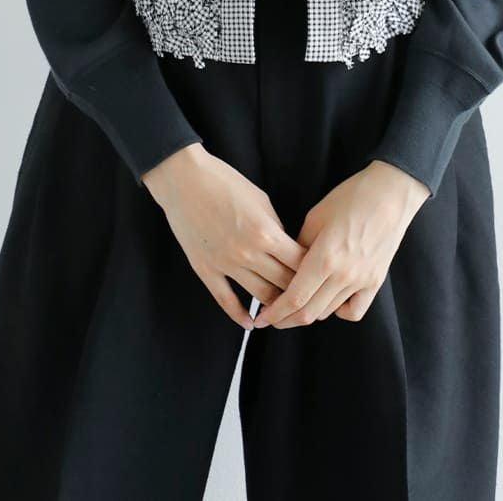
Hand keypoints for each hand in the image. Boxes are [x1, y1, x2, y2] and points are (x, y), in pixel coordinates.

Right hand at [142, 143, 306, 331]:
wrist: (184, 179)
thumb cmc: (224, 182)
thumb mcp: (260, 199)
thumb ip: (275, 227)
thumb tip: (285, 248)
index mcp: (266, 232)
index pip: (299, 263)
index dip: (312, 270)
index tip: (318, 275)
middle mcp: (248, 252)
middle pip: (283, 282)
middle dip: (298, 290)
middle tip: (307, 296)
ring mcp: (225, 264)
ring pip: (260, 295)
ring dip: (274, 305)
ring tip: (284, 310)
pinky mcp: (205, 270)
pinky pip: (226, 300)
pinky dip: (240, 315)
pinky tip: (251, 323)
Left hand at [251, 160, 430, 329]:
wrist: (389, 193)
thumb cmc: (350, 198)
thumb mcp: (315, 218)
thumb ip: (299, 248)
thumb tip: (288, 267)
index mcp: (325, 258)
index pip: (294, 298)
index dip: (275, 313)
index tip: (261, 318)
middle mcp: (344, 275)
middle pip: (309, 312)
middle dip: (286, 319)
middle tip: (272, 318)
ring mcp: (362, 281)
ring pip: (328, 312)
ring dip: (308, 314)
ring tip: (295, 307)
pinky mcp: (376, 281)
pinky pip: (354, 310)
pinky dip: (339, 311)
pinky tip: (330, 301)